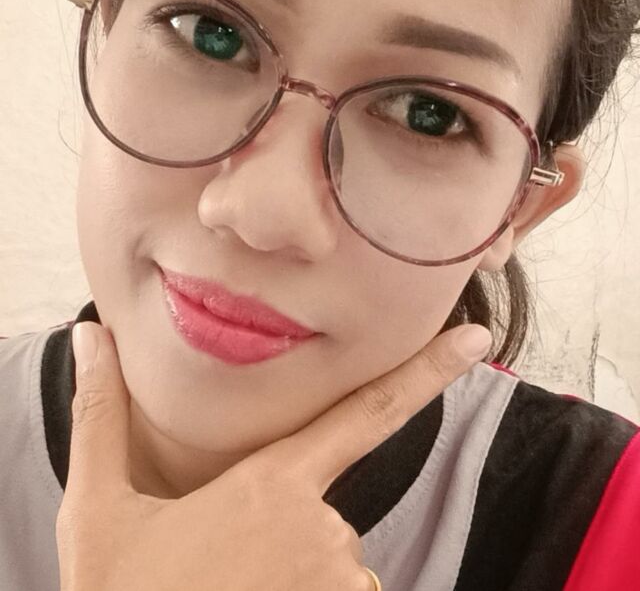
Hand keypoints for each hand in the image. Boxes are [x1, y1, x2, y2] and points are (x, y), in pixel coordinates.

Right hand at [56, 319, 490, 590]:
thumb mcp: (99, 509)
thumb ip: (101, 416)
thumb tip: (90, 336)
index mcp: (273, 484)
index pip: (366, 413)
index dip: (425, 372)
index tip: (478, 340)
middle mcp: (322, 530)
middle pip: (321, 506)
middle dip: (281, 526)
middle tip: (218, 562)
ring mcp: (339, 584)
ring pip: (329, 560)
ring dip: (288, 571)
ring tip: (228, 587)